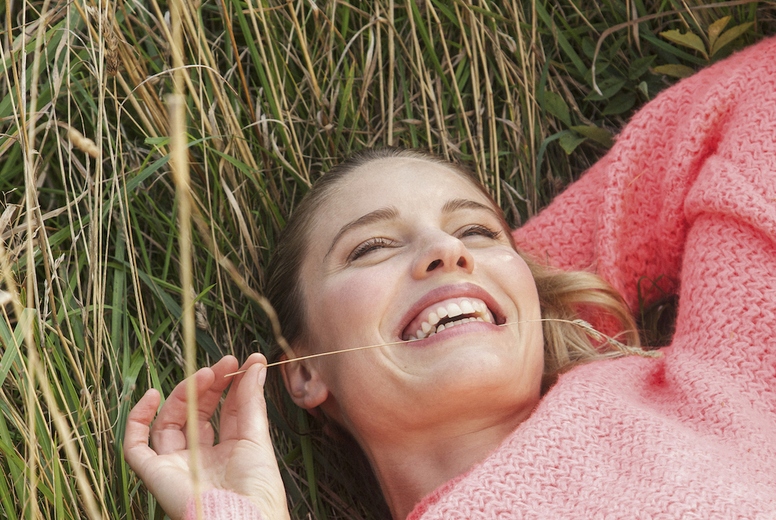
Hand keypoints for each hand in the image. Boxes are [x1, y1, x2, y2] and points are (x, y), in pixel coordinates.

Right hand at [124, 354, 289, 519]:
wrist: (244, 519)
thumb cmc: (258, 490)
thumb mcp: (257, 438)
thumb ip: (252, 401)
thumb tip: (255, 365)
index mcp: (225, 455)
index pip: (222, 412)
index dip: (230, 386)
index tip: (243, 362)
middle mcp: (199, 459)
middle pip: (195, 413)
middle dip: (209, 386)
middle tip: (225, 363)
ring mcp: (176, 466)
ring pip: (168, 422)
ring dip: (183, 393)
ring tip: (205, 373)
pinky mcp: (155, 473)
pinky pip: (135, 446)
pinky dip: (137, 419)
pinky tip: (154, 395)